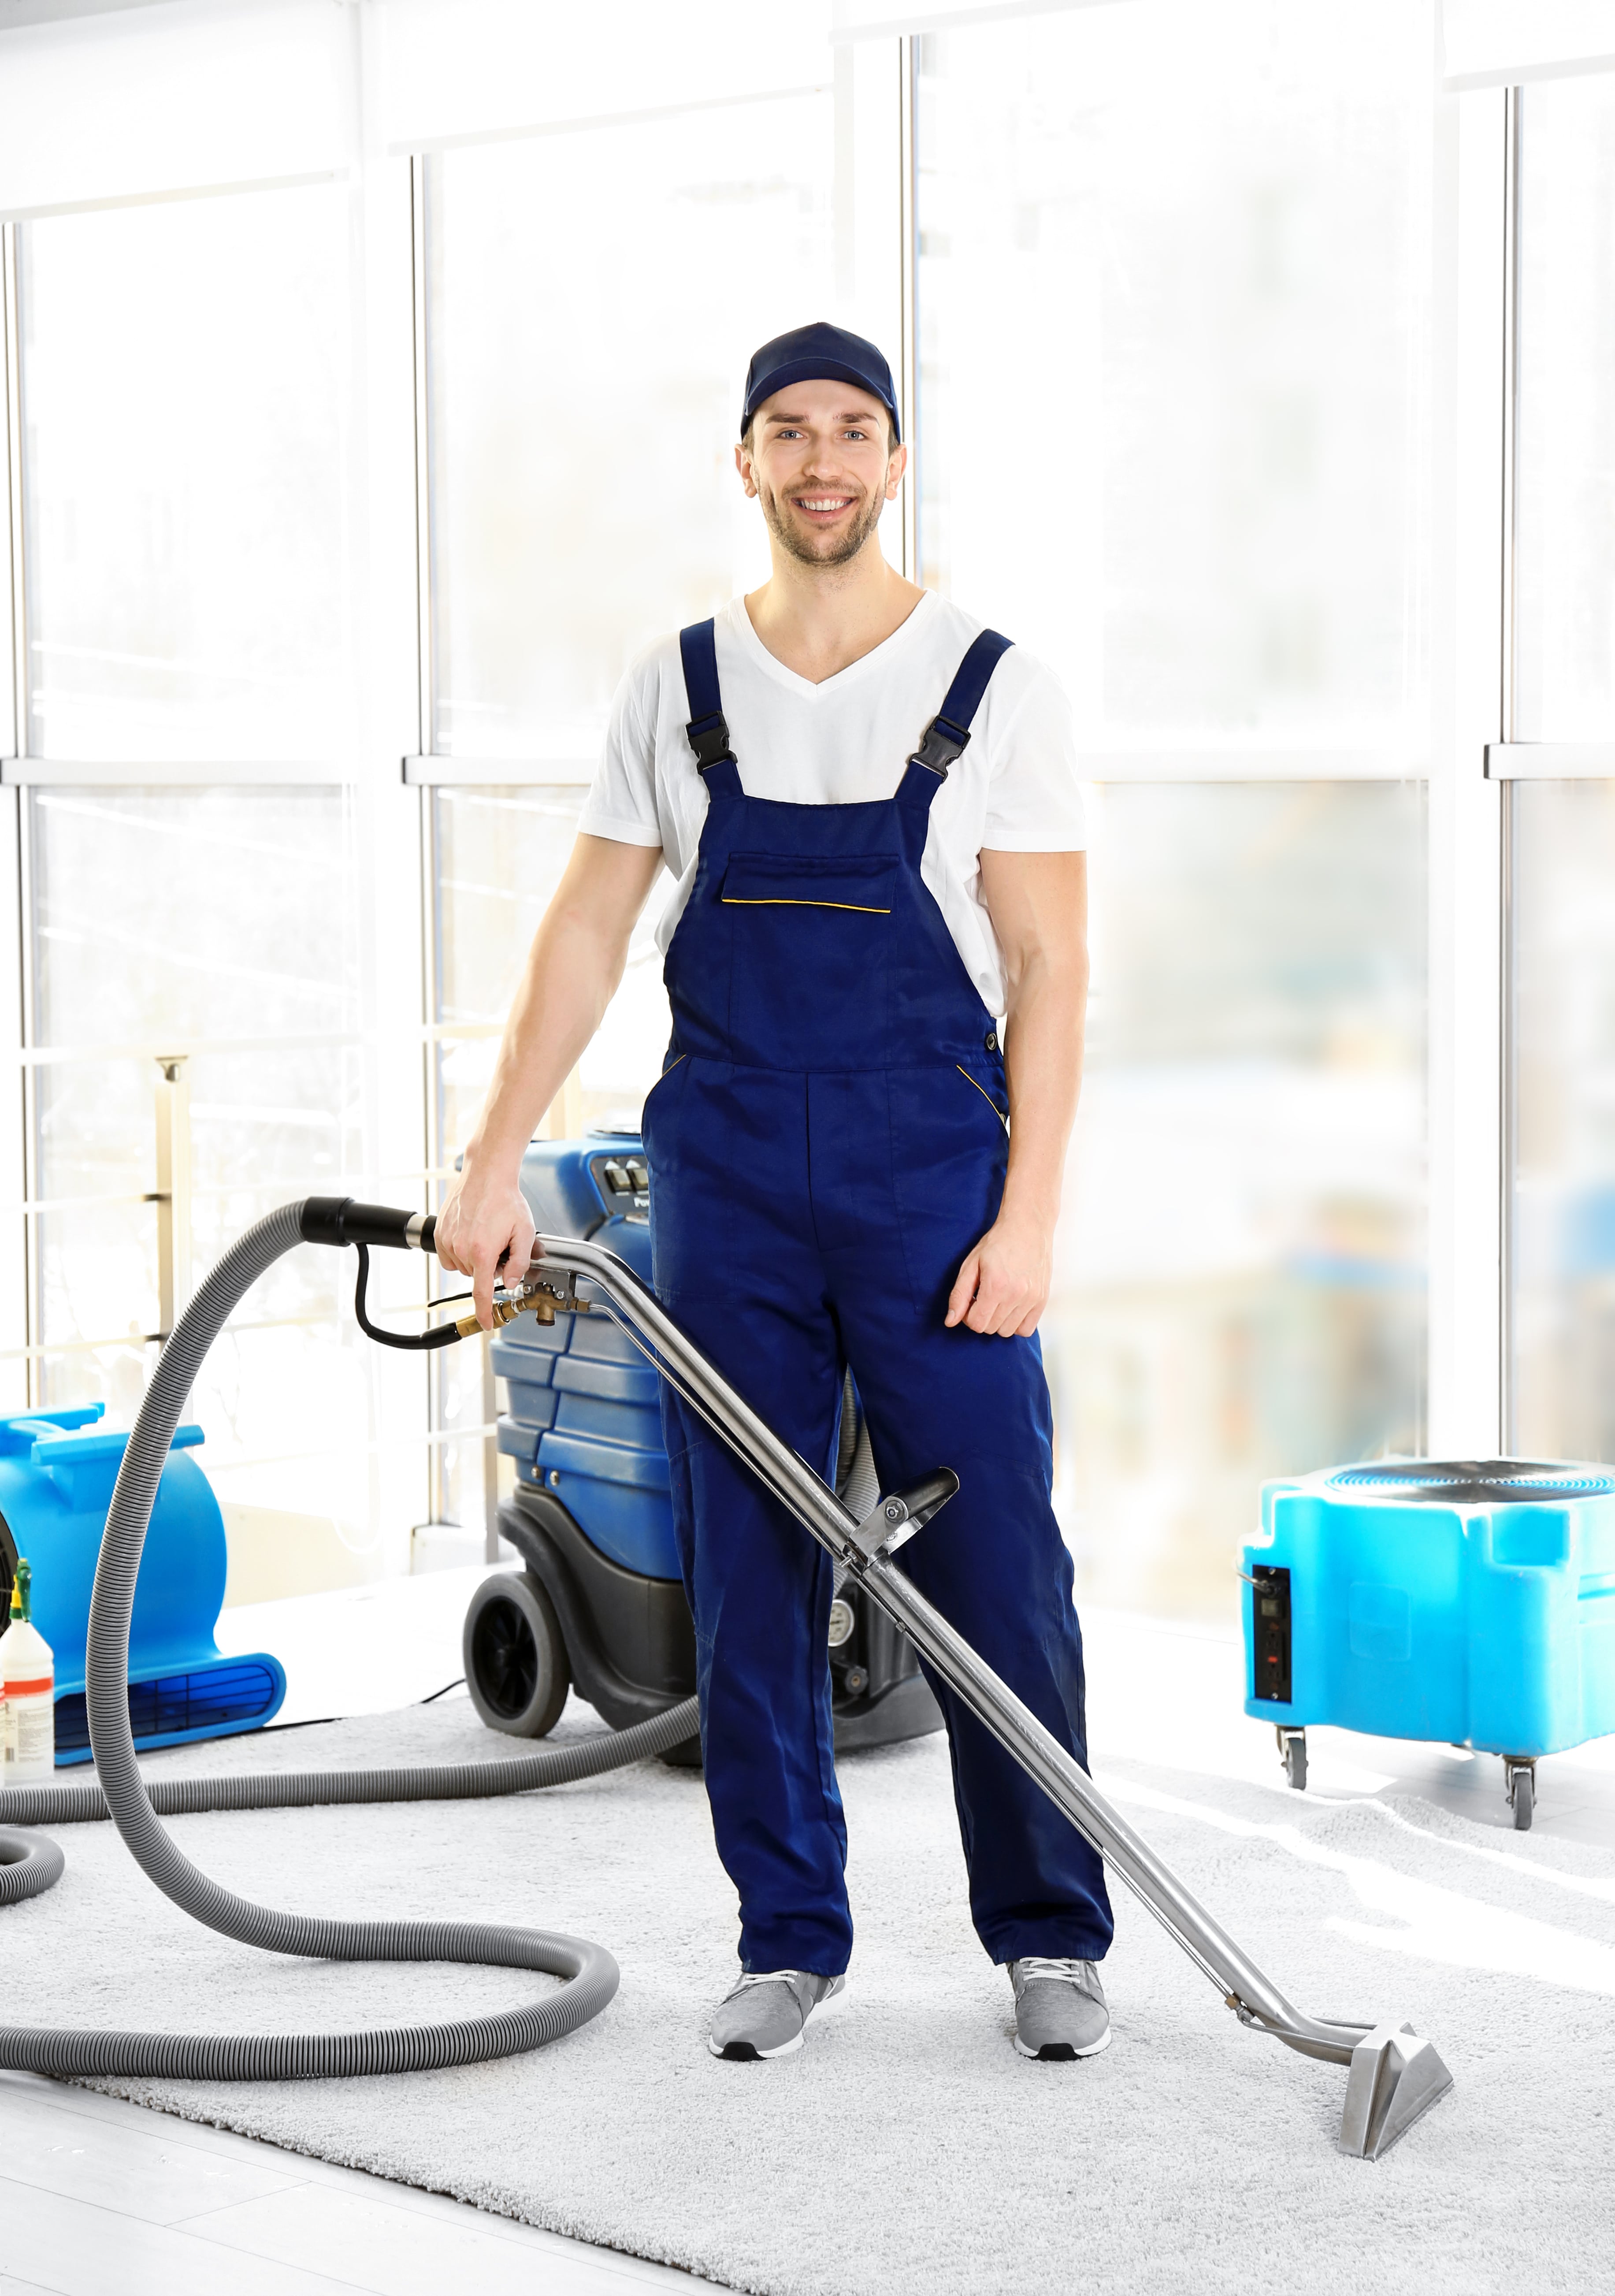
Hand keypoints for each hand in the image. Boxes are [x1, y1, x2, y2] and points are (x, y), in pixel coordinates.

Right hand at [433, 1162, 537, 1330]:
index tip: (486, 1323)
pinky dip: (460, 1251)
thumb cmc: (506, 1200)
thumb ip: (519, 1262)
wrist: (486, 1175)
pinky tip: (472, 1234)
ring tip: (486, 1234)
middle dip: (489, 1267)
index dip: (484, 1312)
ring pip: (462, 1266)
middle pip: (476, 1276)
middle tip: (500, 1245)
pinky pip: (449, 1255)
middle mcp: (461, 1248)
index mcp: (482, 1252)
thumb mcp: (524, 1232)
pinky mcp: (439, 1233)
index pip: (482, 1292)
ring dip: (475, 1258)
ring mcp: (447, 1240)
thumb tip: (511, 1282)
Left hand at [945, 1208, 1051, 1337]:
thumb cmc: (998, 1243)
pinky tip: (1011, 1307)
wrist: (1028, 1227)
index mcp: (995, 1286)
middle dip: (982, 1317)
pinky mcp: (1042, 1300)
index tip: (971, 1301)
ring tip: (998, 1300)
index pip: (976, 1324)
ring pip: (1007, 1332)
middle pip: (990, 1329)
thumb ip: (959, 1295)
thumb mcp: (971, 1264)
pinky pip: (1026, 1329)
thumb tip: (950, 1322)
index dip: (968, 1316)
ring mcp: (1032, 1299)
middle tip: (983, 1298)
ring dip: (998, 1321)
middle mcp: (1016, 1295)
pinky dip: (1016, 1324)